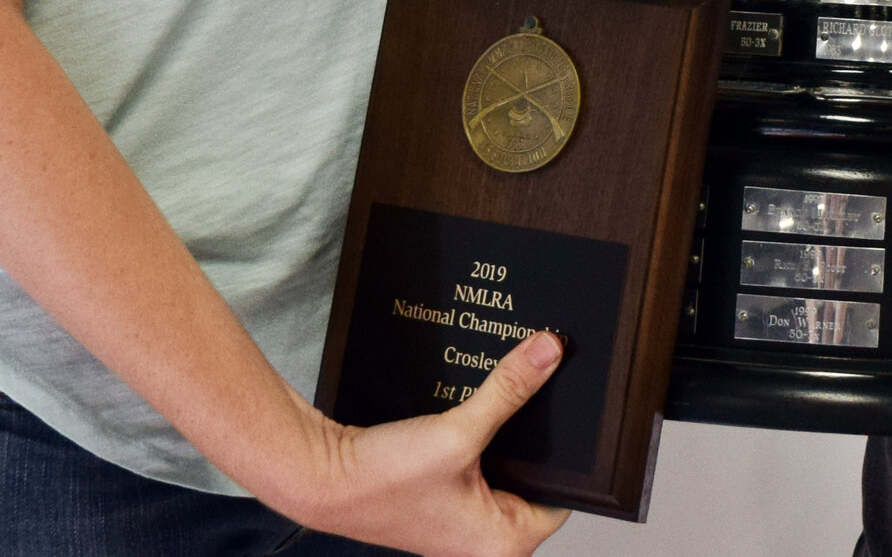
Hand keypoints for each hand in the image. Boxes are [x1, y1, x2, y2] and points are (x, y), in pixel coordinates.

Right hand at [289, 331, 568, 555]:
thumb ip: (508, 390)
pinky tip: (476, 407)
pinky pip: (478, 462)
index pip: (561, 493)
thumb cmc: (380, 480)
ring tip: (504, 395)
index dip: (566, 448)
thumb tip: (547, 354)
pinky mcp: (445, 500)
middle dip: (533, 434)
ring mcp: (462, 521)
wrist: (321, 476)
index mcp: (502, 544)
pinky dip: (480, 434)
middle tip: (538, 390)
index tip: (571, 405)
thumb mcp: (457, 431)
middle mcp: (484, 540)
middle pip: (533, 475)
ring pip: (504, 464)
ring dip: (503, 431)